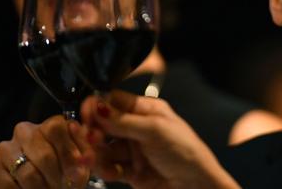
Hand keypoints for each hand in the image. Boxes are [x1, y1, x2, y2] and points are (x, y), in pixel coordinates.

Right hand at [0, 116, 89, 187]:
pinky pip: (10, 184)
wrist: (46, 184)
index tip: (77, 173)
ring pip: (28, 173)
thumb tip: (87, 158)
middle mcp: (26, 131)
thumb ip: (86, 155)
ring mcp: (7, 148)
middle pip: (44, 155)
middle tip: (64, 187)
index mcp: (51, 124)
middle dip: (58, 177)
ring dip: (44, 187)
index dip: (68, 153)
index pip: (56, 129)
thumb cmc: (67, 170)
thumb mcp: (81, 161)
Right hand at [79, 91, 239, 188]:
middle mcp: (137, 128)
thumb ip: (124, 120)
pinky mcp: (130, 171)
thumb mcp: (155, 130)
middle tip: (88, 138)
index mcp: (146, 110)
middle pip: (103, 126)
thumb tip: (97, 107)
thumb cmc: (186, 152)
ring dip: (95, 153)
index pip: (113, 101)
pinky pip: (108, 167)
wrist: (195, 185)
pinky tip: (106, 170)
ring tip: (91, 157)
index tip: (85, 115)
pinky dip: (104, 168)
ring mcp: (133, 150)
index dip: (96, 107)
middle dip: (92, 132)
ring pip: (102, 148)